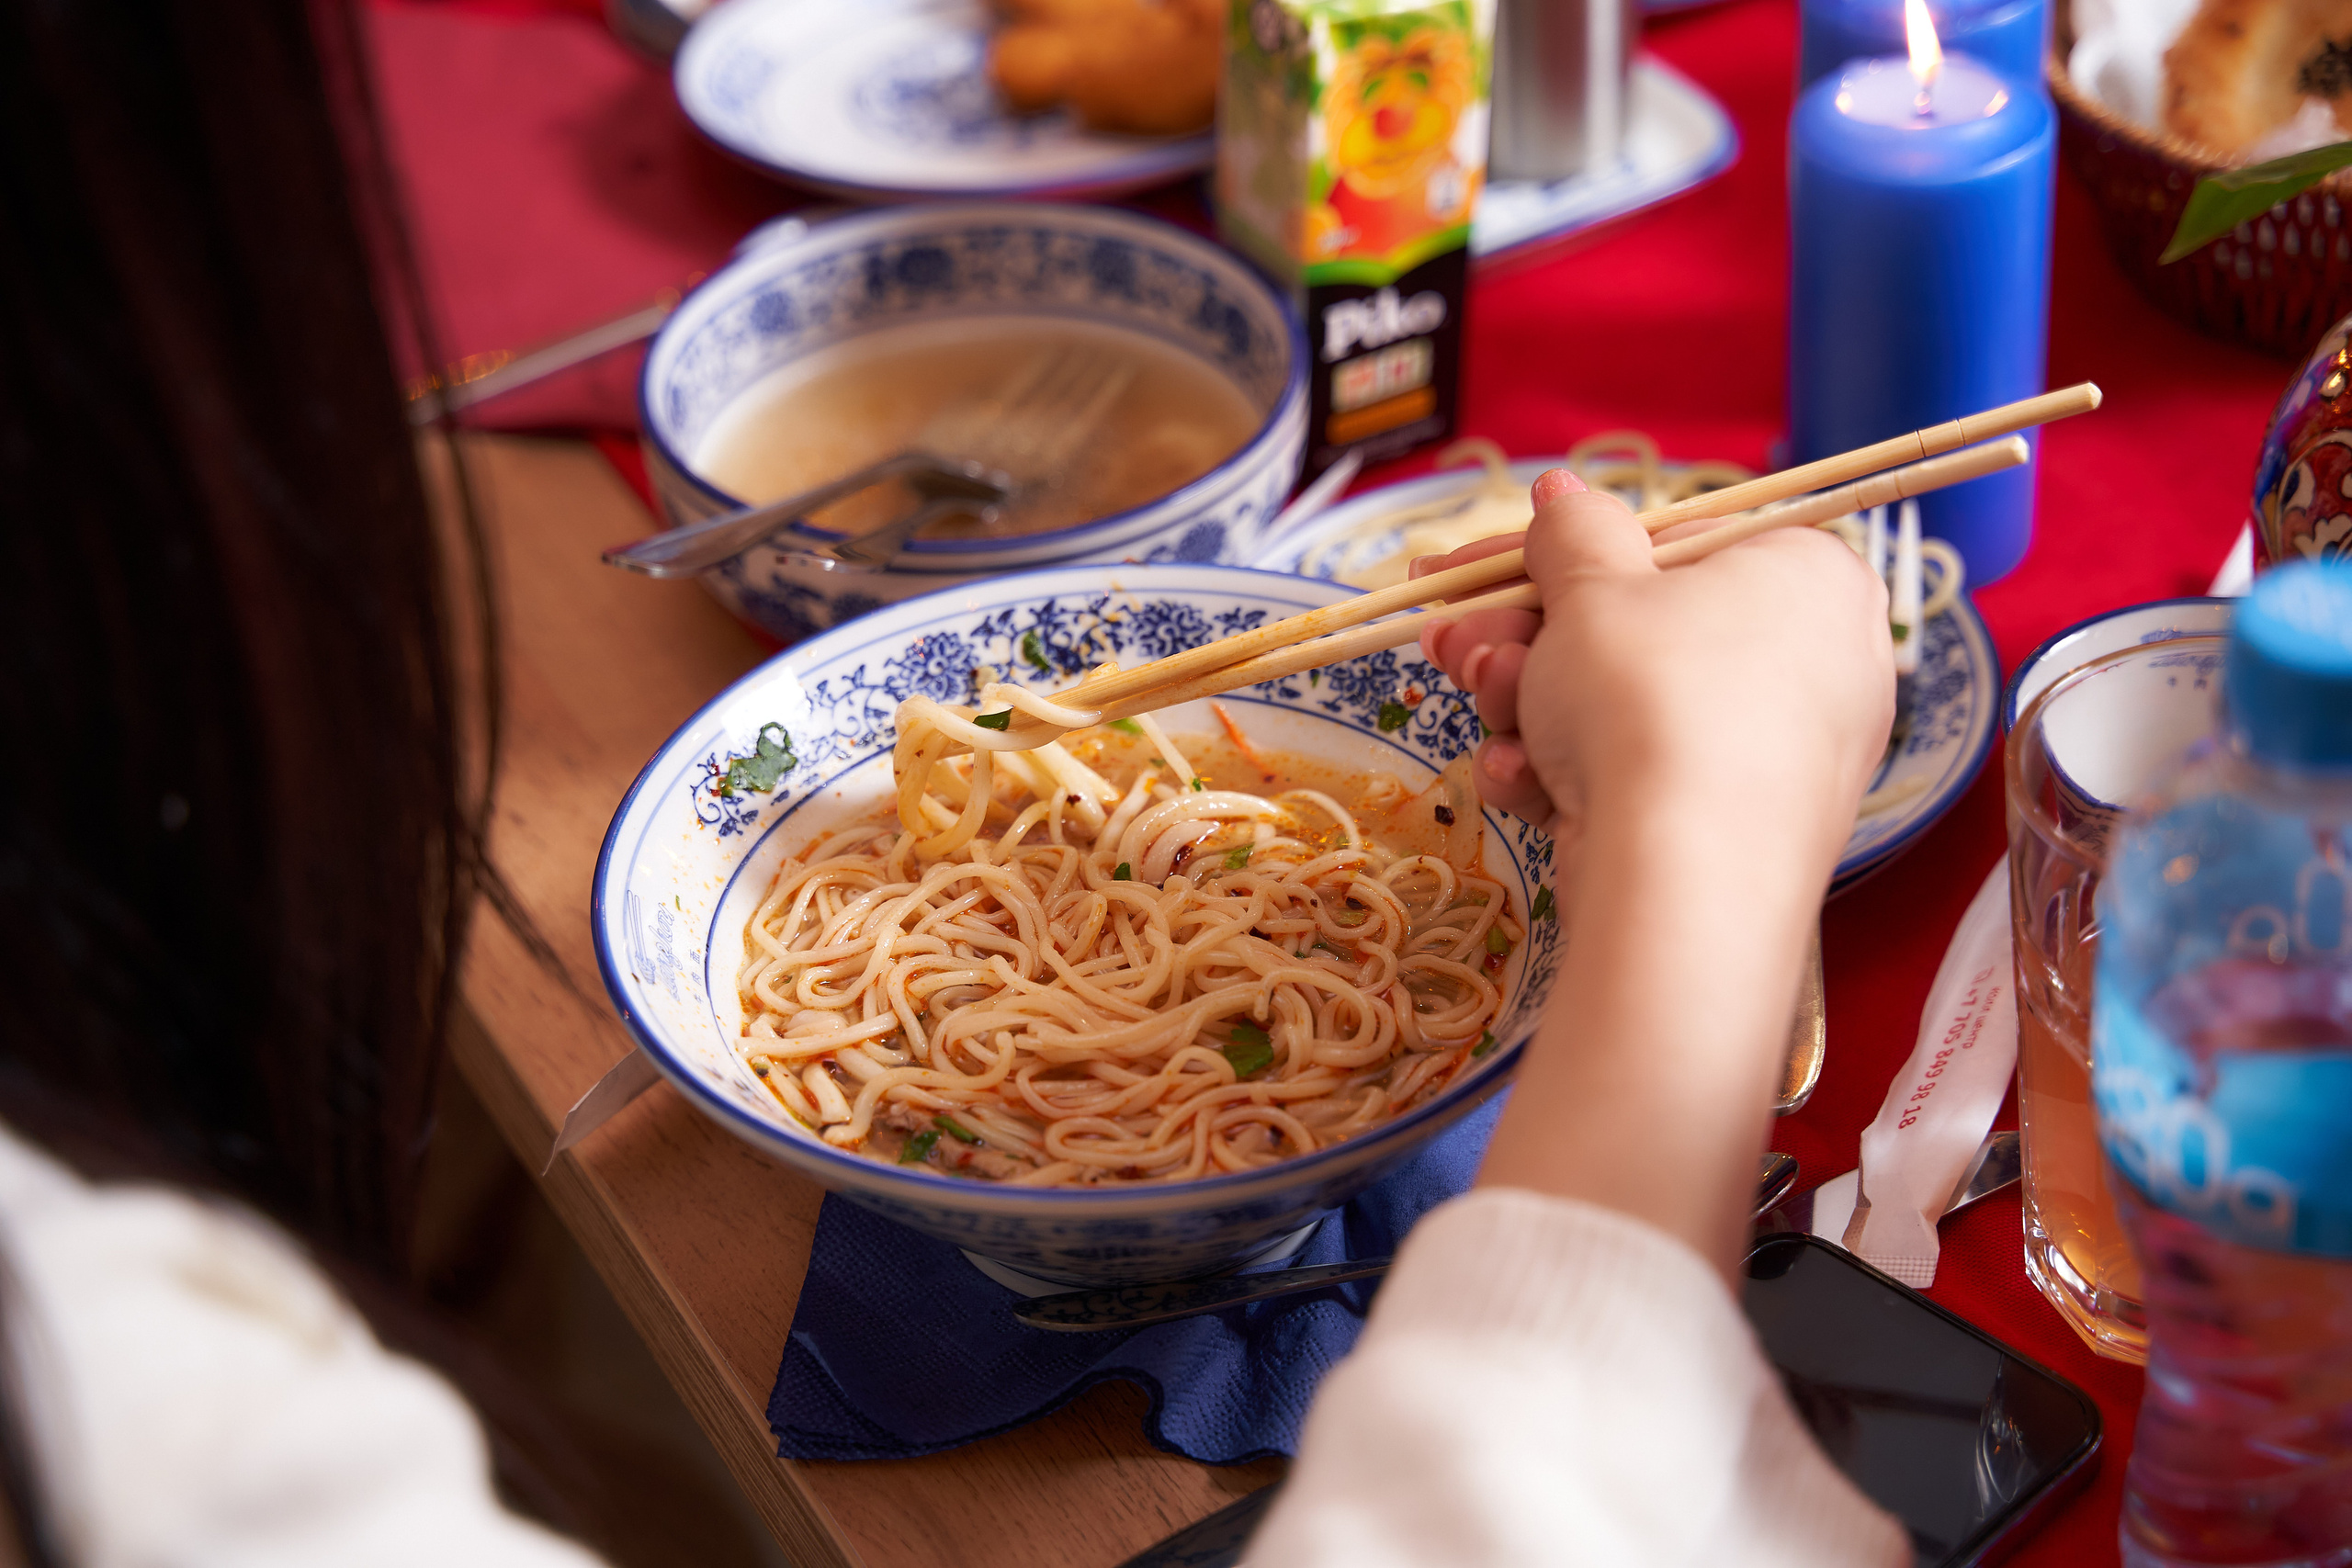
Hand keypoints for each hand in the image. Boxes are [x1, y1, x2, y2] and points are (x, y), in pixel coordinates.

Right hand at [1417, 470, 1893, 880]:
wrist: (1684, 882)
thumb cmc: (1651, 699)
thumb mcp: (1592, 589)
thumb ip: (1572, 531)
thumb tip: (1563, 490)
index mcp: (1808, 575)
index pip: (1669, 543)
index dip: (1556, 556)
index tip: (1478, 570)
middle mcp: (1816, 662)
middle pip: (1638, 632)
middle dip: (1524, 638)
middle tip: (1450, 641)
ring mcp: (1782, 756)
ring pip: (1625, 711)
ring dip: (1531, 704)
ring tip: (1486, 702)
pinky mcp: (1740, 832)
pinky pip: (1645, 778)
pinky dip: (1573, 775)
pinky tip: (1522, 780)